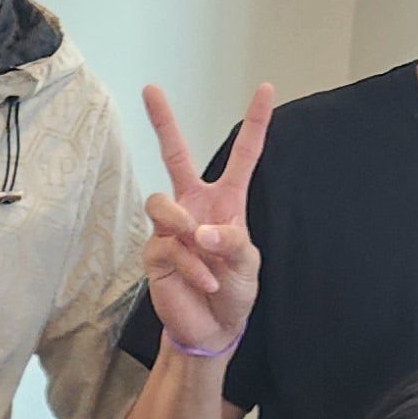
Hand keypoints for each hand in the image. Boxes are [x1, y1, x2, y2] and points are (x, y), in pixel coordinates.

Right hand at [139, 82, 272, 362]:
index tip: (266, 89)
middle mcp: (194, 207)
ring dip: (183, 226)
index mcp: (226, 202)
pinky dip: (192, 267)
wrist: (212, 329)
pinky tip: (206, 282)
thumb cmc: (234, 291)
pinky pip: (168, 246)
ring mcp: (171, 228)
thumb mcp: (248, 265)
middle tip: (150, 89)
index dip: (256, 123)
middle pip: (175, 155)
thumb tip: (200, 230)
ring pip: (160, 201)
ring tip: (202, 250)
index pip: (244, 156)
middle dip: (163, 122)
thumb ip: (232, 241)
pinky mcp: (155, 252)